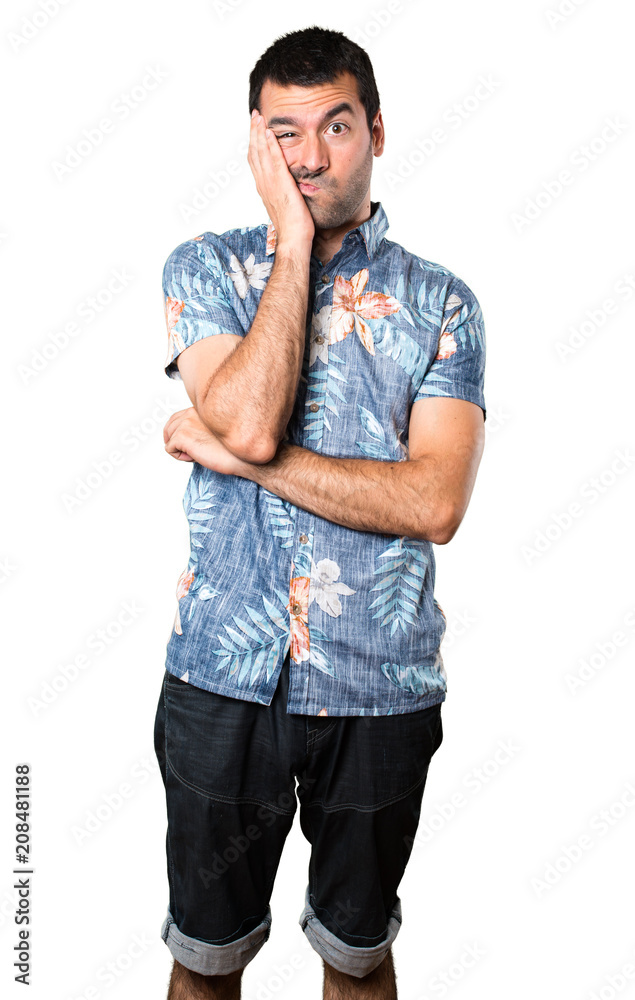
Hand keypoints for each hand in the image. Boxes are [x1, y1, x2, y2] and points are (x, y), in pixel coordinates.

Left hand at [163, 407, 245, 476]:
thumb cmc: (235, 448)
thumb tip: (187, 437)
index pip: (178, 417)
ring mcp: (186, 422)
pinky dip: (179, 457)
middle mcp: (192, 412)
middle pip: (169, 426)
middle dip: (177, 441)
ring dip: (180, 449)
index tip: (195, 444)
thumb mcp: (216, 431)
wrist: (244, 458)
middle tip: (194, 451)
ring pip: (169, 437)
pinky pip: (169, 449)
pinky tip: (195, 457)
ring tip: (197, 453)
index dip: (182, 433)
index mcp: (201, 408)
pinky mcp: (182, 435)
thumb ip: (201, 426)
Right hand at [248, 109, 314, 248]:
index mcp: (264, 187)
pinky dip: (270, 145)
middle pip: (254, 152)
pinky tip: (270, 132)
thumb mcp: (286, 204)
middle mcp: (263, 184)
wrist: (294, 239)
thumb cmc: (294, 226)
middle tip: (254, 115)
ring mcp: (270, 184)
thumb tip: (289, 184)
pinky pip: (274, 161)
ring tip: (259, 117)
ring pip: (260, 153)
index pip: (256, 160)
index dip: (254, 143)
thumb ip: (284, 191)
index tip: (256, 128)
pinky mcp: (281, 185)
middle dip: (254, 132)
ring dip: (259, 133)